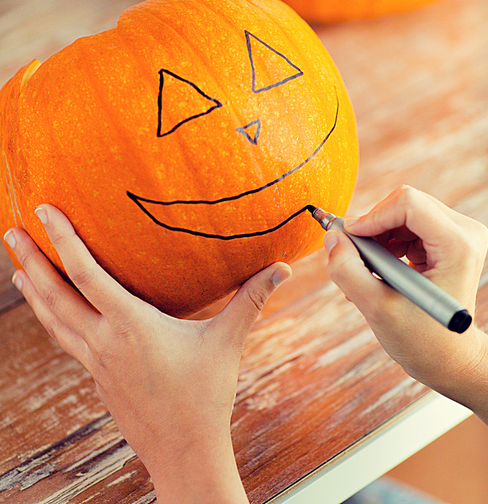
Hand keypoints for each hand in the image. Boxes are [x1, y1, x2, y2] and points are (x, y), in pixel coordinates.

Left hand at [4, 205, 291, 503]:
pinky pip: (63, 338)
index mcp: (131, 326)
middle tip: (11, 231)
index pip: (87, 274)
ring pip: (52, 319)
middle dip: (30, 260)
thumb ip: (252, 299)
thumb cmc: (206, 396)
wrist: (183, 451)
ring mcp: (95, 361)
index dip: (63, 240)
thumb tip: (283, 266)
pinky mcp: (96, 375)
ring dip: (33, 288)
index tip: (44, 212)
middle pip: (55, 295)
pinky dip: (48, 317)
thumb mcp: (229, 341)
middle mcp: (104, 341)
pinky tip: (46, 308)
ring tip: (17, 265)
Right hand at [324, 185, 487, 432]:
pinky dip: (383, 241)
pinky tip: (377, 270)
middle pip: (403, 202)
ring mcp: (457, 233)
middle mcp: (463, 231)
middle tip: (353, 258)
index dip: (372, 216)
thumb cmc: (422, 341)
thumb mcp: (377, 309)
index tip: (348, 239)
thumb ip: (348, 271)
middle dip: (372, 228)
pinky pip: (404, 222)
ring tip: (366, 271)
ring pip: (400, 211)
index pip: (408, 204)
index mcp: (457, 246)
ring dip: (376, 237)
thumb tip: (332, 236)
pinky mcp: (446, 237)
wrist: (449, 358)